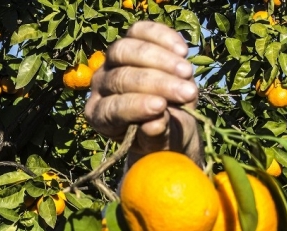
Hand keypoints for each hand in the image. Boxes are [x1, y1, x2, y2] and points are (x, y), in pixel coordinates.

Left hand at [85, 21, 201, 163]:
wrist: (169, 117)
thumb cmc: (161, 135)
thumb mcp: (160, 143)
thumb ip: (155, 136)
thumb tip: (155, 124)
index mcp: (99, 116)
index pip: (111, 108)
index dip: (135, 106)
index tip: (161, 107)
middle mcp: (99, 87)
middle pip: (120, 77)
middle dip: (156, 84)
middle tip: (187, 93)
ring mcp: (111, 61)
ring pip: (125, 50)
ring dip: (161, 60)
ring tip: (188, 73)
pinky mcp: (129, 41)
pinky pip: (140, 31)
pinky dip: (162, 37)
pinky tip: (183, 51)